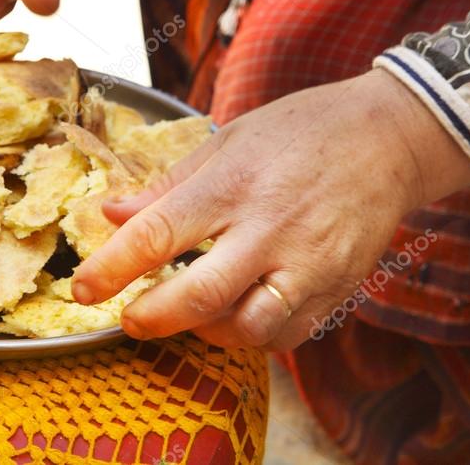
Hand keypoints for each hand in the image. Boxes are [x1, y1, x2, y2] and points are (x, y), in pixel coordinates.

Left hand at [71, 69, 469, 349]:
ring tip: (186, 314)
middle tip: (130, 318)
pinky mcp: (337, 288)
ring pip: (247, 328)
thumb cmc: (298, 132)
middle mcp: (271, 228)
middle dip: (152, 317)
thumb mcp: (227, 141)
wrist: (386, 138)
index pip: (158, 233)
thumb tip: (109, 212)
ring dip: (204, 331)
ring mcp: (308, 263)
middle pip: (200, 295)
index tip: (84, 289)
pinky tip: (234, 315)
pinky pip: (287, 335)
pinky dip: (252, 336)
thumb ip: (167, 185)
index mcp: (234, 184)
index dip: (112, 267)